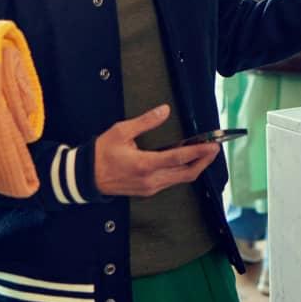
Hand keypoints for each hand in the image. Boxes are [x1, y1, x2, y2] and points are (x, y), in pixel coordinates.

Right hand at [93, 105, 219, 196]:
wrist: (85, 177)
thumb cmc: (101, 153)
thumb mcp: (121, 132)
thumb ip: (145, 122)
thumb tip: (164, 110)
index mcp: (145, 165)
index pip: (179, 158)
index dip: (199, 152)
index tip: (213, 145)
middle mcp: (151, 180)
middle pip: (186, 173)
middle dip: (203, 161)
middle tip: (215, 149)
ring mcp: (150, 188)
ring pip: (180, 179)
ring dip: (195, 167)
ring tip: (205, 153)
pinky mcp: (147, 190)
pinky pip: (171, 182)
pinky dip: (183, 172)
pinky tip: (187, 161)